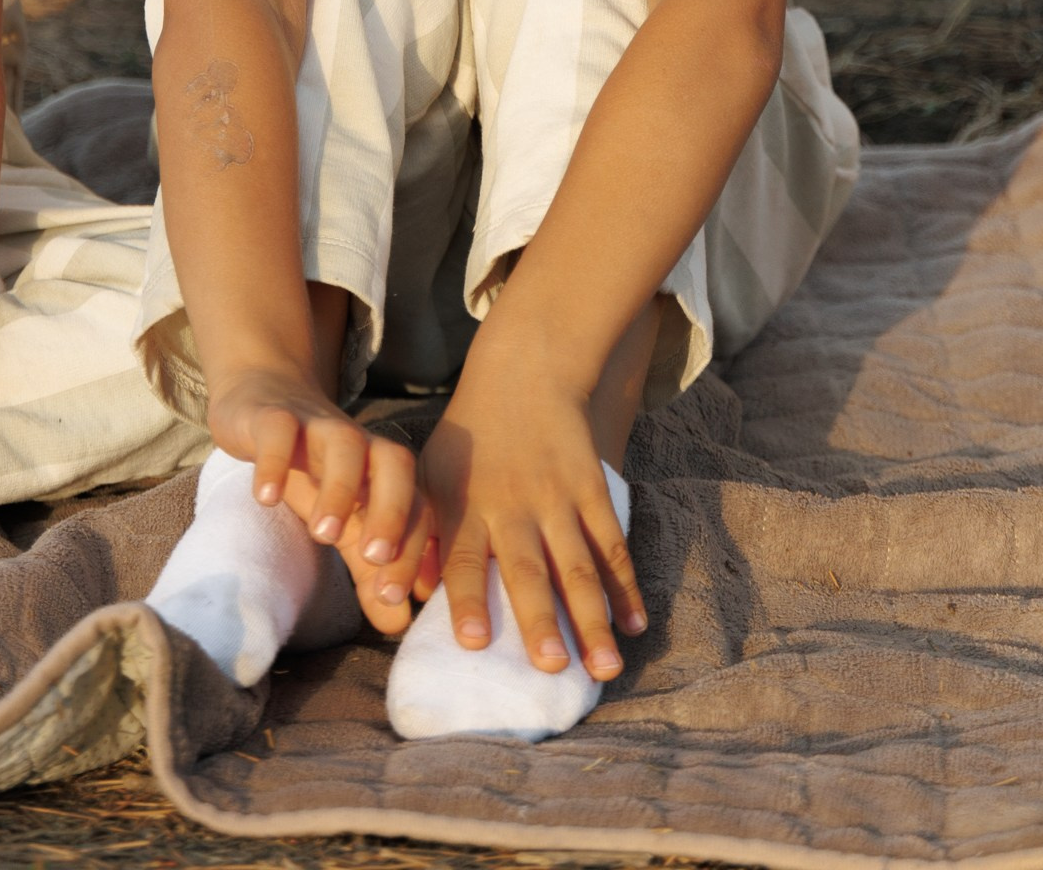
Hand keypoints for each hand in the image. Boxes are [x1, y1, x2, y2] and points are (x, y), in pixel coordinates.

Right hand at [207, 364, 429, 629]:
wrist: (265, 400)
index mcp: (383, 471)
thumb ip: (369, 569)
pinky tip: (267, 497)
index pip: (416, 504)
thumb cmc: (311, 469)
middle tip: (373, 559)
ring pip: (344, 442)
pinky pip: (279, 429)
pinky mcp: (273, 415)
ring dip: (340, 488)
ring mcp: (317, 425)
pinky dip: (275, 461)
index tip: (399, 596)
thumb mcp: (343, 521)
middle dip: (392, 512)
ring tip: (322, 534)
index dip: (414, 549)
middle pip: (395, 463)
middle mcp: (359, 444)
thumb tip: (399, 624)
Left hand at [422, 338, 645, 682]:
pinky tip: (637, 625)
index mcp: (465, 506)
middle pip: (527, 569)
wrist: (524, 374)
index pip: (462, 558)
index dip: (468, 599)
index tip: (473, 643)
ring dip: (592, 618)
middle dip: (539, 620)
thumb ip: (418, 535)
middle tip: (551, 668)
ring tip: (606, 668)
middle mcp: (511, 506)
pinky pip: (611, 543)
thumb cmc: (467, 442)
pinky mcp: (591, 489)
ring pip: (577, 565)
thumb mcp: (430, 476)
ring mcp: (556, 498)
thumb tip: (405, 597)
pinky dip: (625, 586)